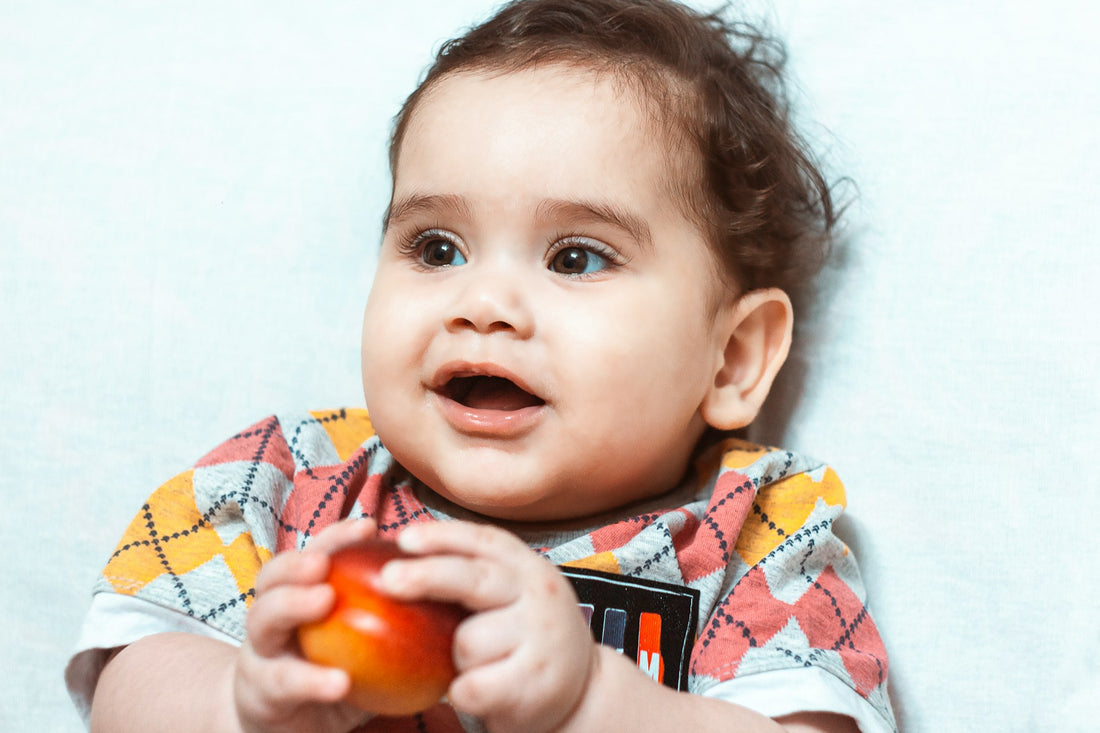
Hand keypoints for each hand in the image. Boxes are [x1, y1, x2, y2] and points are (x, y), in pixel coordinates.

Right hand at [233, 519, 377, 732]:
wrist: (290, 728)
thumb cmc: (333, 675)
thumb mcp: (361, 644)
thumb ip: (389, 619)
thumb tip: (449, 599)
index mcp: (299, 597)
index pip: (312, 556)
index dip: (335, 537)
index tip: (368, 525)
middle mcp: (273, 618)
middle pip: (271, 578)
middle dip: (297, 563)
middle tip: (325, 561)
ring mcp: (260, 654)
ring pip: (262, 621)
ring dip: (292, 604)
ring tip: (324, 599)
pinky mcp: (260, 693)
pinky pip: (284, 682)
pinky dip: (311, 679)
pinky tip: (338, 682)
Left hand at [377, 521, 598, 732]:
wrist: (584, 688)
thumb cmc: (527, 634)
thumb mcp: (514, 592)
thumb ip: (473, 573)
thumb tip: (400, 555)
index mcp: (527, 566)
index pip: (483, 541)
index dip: (442, 536)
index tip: (404, 539)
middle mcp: (539, 594)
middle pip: (474, 580)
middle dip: (427, 576)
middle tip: (388, 580)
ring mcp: (540, 639)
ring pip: (467, 642)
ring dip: (455, 657)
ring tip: (476, 664)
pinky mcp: (533, 683)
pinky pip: (471, 686)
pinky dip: (462, 692)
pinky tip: (478, 689)